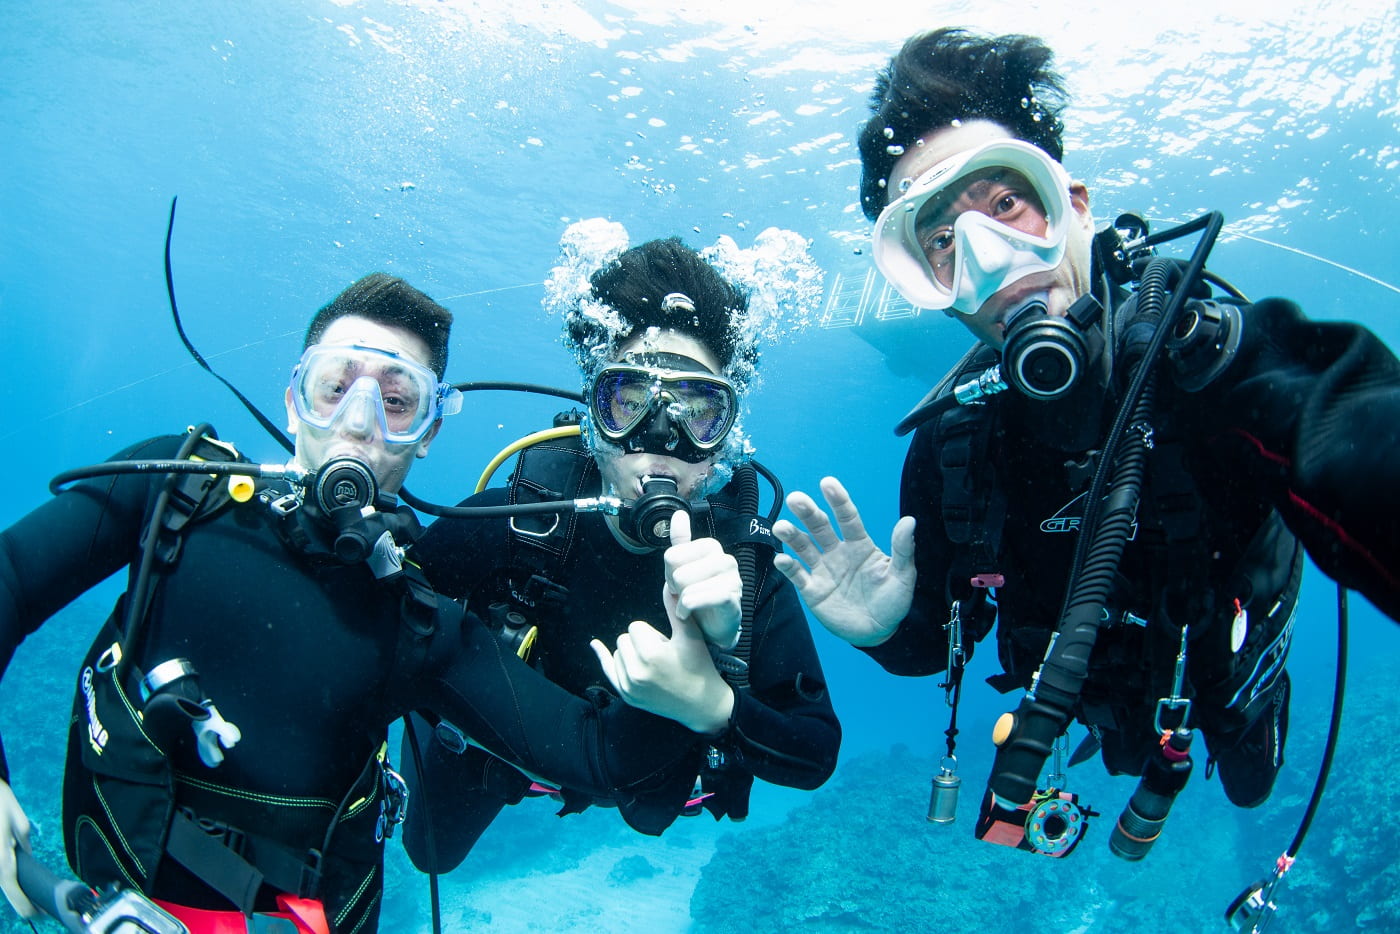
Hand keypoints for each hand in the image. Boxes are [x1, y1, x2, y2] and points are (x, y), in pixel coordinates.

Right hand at [0, 780, 35, 918]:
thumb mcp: (18, 820)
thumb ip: (23, 841)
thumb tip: (27, 855)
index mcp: (1, 856)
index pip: (12, 886)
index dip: (24, 903)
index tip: (37, 913)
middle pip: (6, 888)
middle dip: (22, 901)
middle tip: (41, 910)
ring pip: (1, 881)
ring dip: (15, 892)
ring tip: (34, 901)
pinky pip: (0, 872)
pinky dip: (8, 880)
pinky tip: (21, 883)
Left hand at [591, 587, 735, 734]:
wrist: (703, 706)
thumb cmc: (700, 667)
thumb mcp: (690, 636)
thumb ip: (675, 609)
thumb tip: (667, 583)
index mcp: (651, 655)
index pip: (635, 626)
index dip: (651, 632)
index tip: (666, 644)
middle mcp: (636, 672)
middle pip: (624, 638)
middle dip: (641, 642)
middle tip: (663, 656)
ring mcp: (629, 687)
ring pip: (618, 652)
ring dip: (632, 653)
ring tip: (656, 666)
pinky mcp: (627, 696)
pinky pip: (608, 669)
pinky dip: (603, 657)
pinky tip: (595, 645)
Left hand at [662, 510, 741, 649]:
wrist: (711, 628)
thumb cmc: (697, 594)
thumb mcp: (683, 566)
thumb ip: (680, 541)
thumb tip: (679, 514)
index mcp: (711, 547)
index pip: (672, 556)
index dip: (668, 573)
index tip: (679, 582)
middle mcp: (725, 559)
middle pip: (678, 573)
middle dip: (675, 589)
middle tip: (685, 595)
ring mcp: (732, 579)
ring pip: (687, 588)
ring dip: (680, 603)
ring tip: (688, 605)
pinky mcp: (732, 599)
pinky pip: (699, 599)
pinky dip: (687, 610)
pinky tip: (689, 613)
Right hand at [771, 476, 916, 646]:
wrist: (879, 633)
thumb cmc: (893, 601)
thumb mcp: (903, 575)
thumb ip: (903, 549)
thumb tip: (909, 520)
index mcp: (859, 545)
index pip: (847, 518)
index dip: (838, 501)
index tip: (827, 483)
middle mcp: (838, 553)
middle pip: (820, 527)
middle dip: (808, 513)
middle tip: (795, 499)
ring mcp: (823, 570)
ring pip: (804, 547)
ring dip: (792, 535)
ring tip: (781, 526)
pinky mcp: (813, 590)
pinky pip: (797, 575)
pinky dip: (788, 566)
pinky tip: (782, 558)